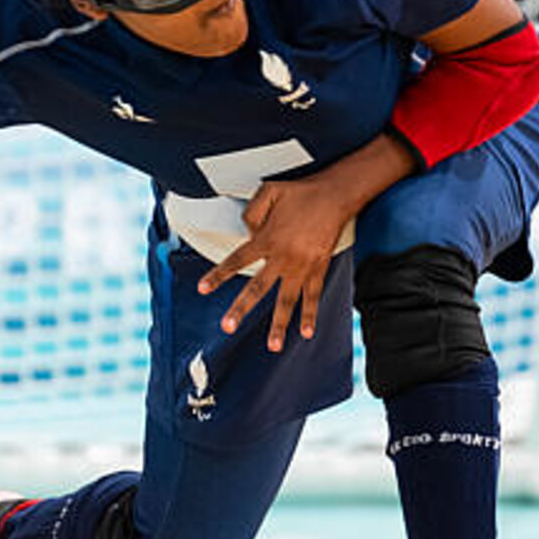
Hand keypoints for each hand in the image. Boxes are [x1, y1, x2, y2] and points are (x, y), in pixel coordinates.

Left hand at [196, 177, 357, 352]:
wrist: (334, 196)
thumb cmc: (300, 193)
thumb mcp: (269, 192)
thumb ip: (251, 212)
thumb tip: (246, 231)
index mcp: (266, 239)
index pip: (236, 260)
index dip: (218, 275)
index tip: (203, 289)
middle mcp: (282, 257)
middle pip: (257, 288)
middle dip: (241, 309)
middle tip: (228, 326)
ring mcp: (301, 266)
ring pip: (287, 300)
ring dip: (279, 324)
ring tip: (272, 346)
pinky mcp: (318, 268)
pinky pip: (313, 295)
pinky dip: (310, 314)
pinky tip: (306, 332)